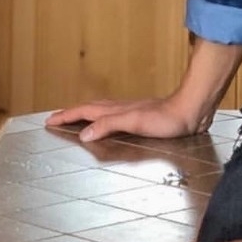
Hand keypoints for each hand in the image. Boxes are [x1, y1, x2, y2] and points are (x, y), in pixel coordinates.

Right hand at [45, 95, 210, 142]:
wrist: (191, 111)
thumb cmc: (167, 118)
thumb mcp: (135, 122)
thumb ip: (110, 125)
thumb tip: (85, 133)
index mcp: (117, 110)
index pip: (86, 112)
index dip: (67, 116)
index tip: (50, 120)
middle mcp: (122, 109)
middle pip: (91, 109)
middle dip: (72, 113)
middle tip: (57, 118)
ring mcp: (132, 113)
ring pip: (102, 112)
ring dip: (87, 115)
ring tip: (76, 120)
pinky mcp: (143, 119)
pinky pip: (114, 118)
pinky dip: (103, 120)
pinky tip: (109, 125)